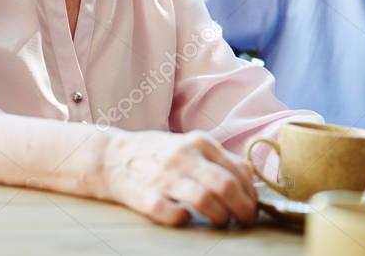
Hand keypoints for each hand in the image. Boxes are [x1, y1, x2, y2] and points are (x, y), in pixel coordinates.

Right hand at [101, 129, 257, 226]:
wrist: (111, 156)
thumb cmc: (160, 154)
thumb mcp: (192, 146)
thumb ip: (218, 160)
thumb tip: (249, 183)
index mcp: (200, 142)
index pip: (238, 170)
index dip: (251, 193)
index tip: (252, 207)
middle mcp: (185, 156)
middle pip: (226, 186)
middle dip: (242, 209)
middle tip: (245, 221)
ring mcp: (164, 175)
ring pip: (205, 200)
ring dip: (220, 216)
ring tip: (221, 222)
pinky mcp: (145, 195)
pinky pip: (173, 214)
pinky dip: (185, 220)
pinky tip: (186, 219)